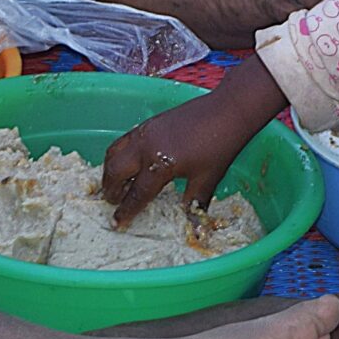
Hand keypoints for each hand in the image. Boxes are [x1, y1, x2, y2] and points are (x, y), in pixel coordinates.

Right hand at [99, 62, 283, 224]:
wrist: (228, 110)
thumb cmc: (220, 146)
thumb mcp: (208, 180)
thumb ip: (195, 203)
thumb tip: (192, 228)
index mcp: (161, 165)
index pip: (137, 193)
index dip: (126, 211)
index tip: (117, 223)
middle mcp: (146, 147)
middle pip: (116, 171)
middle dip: (110, 189)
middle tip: (112, 201)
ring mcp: (145, 131)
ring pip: (114, 152)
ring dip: (110, 170)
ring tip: (114, 183)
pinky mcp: (148, 122)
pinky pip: (124, 140)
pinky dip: (118, 154)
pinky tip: (128, 162)